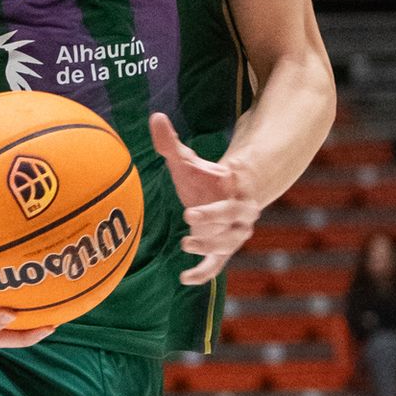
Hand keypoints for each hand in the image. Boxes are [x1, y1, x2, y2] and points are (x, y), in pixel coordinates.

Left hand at [149, 112, 260, 287]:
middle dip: (213, 220)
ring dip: (209, 246)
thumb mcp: (188, 160)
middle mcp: (240, 213)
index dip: (219, 201)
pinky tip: (183, 280)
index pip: (232, 195)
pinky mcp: (222, 251)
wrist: (224, 196)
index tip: (199, 201)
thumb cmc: (205, 177)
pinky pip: (216, 266)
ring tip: (185, 243)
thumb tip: (155, 116)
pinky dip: (203, 274)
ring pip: (227, 244)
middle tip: (189, 217)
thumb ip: (170, 143)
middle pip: (233, 221)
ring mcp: (233, 234)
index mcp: (236, 188)